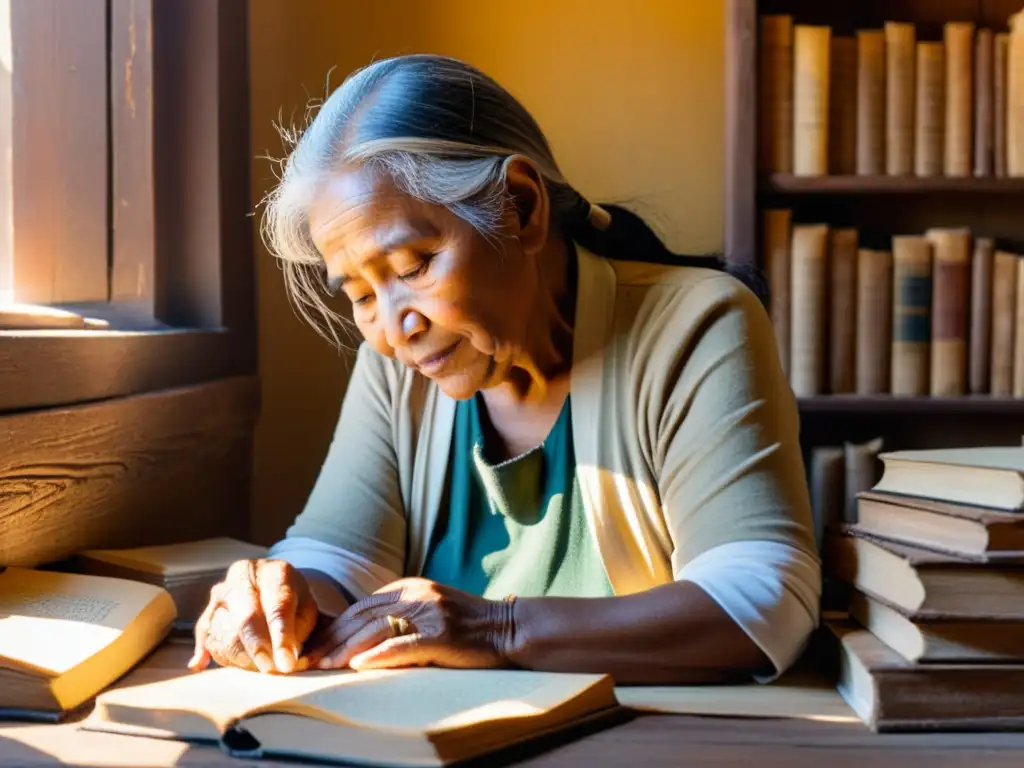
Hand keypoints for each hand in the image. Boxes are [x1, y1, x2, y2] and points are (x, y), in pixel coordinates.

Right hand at [189, 559, 318, 674]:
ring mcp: (220, 594)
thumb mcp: (308, 608)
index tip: (287, 663)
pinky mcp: (207, 611)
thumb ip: (300, 630)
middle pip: (245, 618)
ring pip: (225, 633)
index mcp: (275, 573)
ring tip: (262, 667)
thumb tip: (286, 661)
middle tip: (271, 670)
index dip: (282, 637)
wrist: (271, 585)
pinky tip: (202, 663)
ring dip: (243, 658)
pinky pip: (204, 635)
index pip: (278, 607)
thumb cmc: (294, 600)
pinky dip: (207, 652)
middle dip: (258, 649)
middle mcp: (243, 578)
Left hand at [303, 578, 515, 671]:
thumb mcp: (430, 609)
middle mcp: (417, 595)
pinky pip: (403, 645)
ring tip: (324, 665)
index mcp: (410, 588)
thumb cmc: (468, 625)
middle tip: (307, 659)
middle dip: (332, 639)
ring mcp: (430, 614)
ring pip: (376, 630)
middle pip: (362, 617)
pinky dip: (378, 655)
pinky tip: (358, 665)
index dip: (334, 627)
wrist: (507, 628)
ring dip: (345, 650)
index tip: (314, 645)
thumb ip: (400, 614)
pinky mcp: (442, 635)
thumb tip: (361, 634)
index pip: (361, 606)